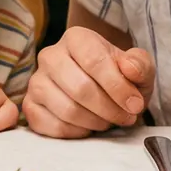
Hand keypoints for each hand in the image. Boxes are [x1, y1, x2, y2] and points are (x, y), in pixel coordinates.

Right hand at [24, 26, 153, 138]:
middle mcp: (50, 56)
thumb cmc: (118, 77)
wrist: (99, 87)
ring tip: (108, 120)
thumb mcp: (138, 68)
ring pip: (67, 110)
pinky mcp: (30, 106)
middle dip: (109, 109)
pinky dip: (77, 132)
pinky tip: (88, 126)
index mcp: (76, 38)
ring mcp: (37, 82)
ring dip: (95, 122)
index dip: (118, 88)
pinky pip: (53, 126)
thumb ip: (140, 65)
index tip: (136, 105)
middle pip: (80, 88)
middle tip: (126, 117)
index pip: (95, 61)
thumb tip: (129, 69)